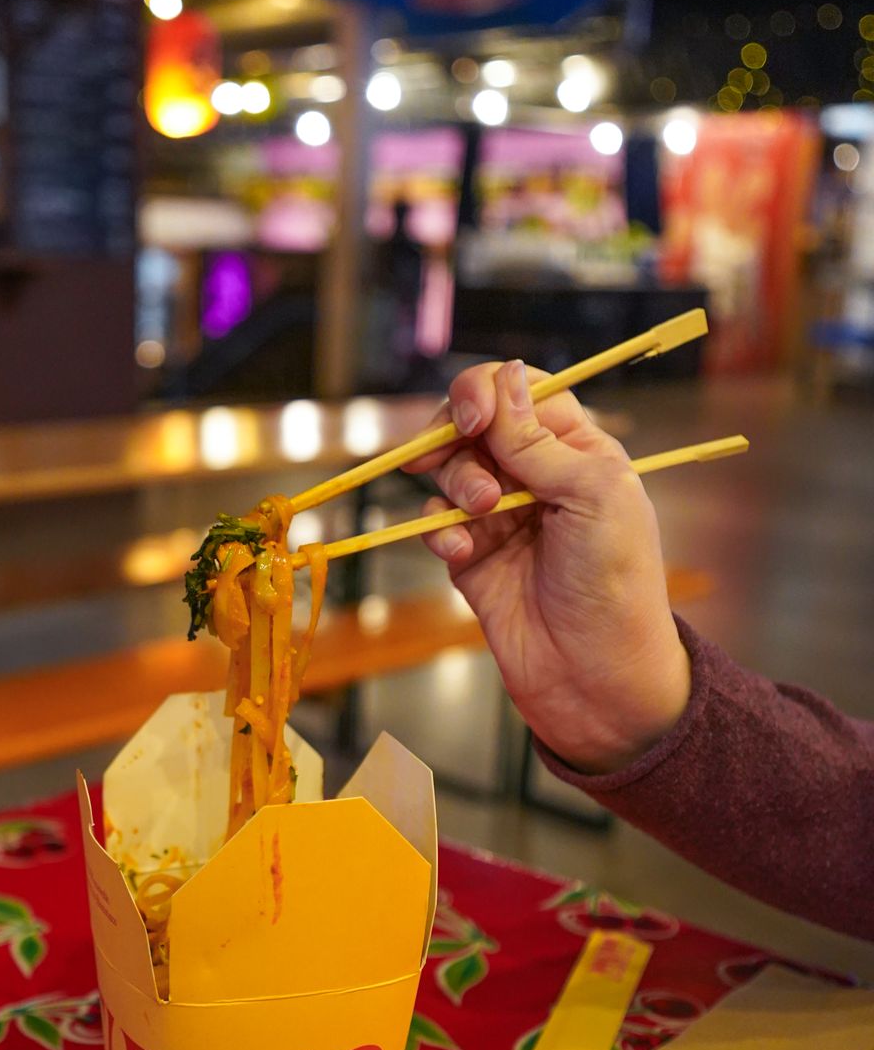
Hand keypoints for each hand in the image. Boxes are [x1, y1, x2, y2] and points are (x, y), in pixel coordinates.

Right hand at [405, 360, 690, 773]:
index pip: (522, 391)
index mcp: (577, 450)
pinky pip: (436, 525)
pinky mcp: (470, 558)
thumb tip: (505, 373)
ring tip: (478, 518)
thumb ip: (538, 439)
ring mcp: (499, 516)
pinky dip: (438, 532)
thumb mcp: (591, 496)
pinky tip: (459, 554)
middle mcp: (535, 475)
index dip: (487, 392)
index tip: (473, 418)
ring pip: (449, 471)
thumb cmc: (614, 583)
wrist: (596, 676)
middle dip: (458, 439)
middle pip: (472, 425)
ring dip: (453, 485)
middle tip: (467, 462)